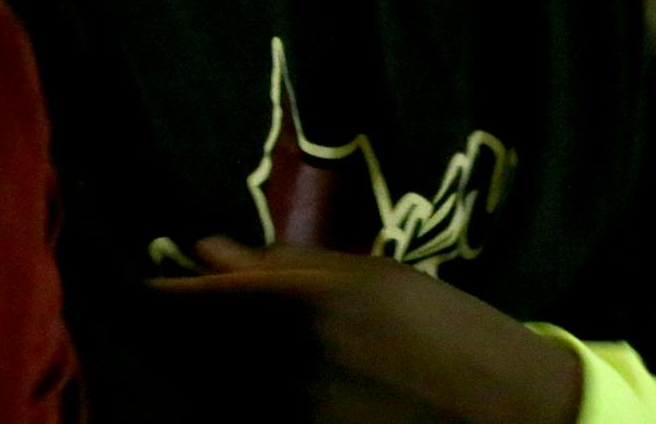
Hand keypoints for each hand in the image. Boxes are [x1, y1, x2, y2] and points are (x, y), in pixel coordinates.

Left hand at [149, 238, 582, 423]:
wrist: (510, 411)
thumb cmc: (444, 327)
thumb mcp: (371, 276)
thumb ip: (284, 264)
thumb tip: (202, 248)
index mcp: (302, 300)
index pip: (190, 300)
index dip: (156, 292)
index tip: (145, 280)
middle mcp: (288, 359)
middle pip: (190, 348)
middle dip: (175, 330)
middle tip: (174, 311)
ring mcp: (295, 412)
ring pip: (216, 387)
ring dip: (206, 366)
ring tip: (226, 347)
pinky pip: (250, 415)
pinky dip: (243, 399)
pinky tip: (265, 383)